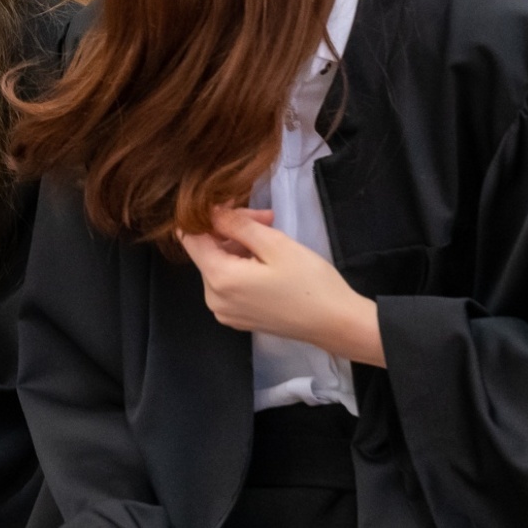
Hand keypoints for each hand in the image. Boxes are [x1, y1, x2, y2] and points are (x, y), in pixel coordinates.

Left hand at [184, 207, 384, 367]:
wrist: (337, 324)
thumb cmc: (310, 282)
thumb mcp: (274, 244)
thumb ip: (236, 225)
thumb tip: (210, 211)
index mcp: (219, 279)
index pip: (190, 238)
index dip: (207, 216)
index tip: (233, 204)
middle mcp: (213, 298)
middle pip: (208, 250)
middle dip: (232, 228)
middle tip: (266, 218)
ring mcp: (225, 311)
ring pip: (220, 264)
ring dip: (241, 244)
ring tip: (272, 233)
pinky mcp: (238, 317)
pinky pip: (229, 282)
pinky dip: (243, 264)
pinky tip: (269, 258)